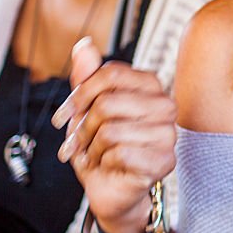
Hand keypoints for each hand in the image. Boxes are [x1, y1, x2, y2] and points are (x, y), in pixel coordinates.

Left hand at [53, 37, 177, 232]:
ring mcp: (168, 134)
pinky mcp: (165, 161)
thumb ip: (88, 77)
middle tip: (77, 141)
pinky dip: (104, 162)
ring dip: (91, 148)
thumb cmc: (102, 146)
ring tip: (93, 155)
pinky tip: (108, 165)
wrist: (110, 188)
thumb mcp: (87, 109)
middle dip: (83, 126)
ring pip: (111, 130)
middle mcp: (165, 105)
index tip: (63, 114)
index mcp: (150, 86)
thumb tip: (83, 44)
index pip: (110, 74)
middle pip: (107, 102)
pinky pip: (120, 153)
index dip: (80, 93)